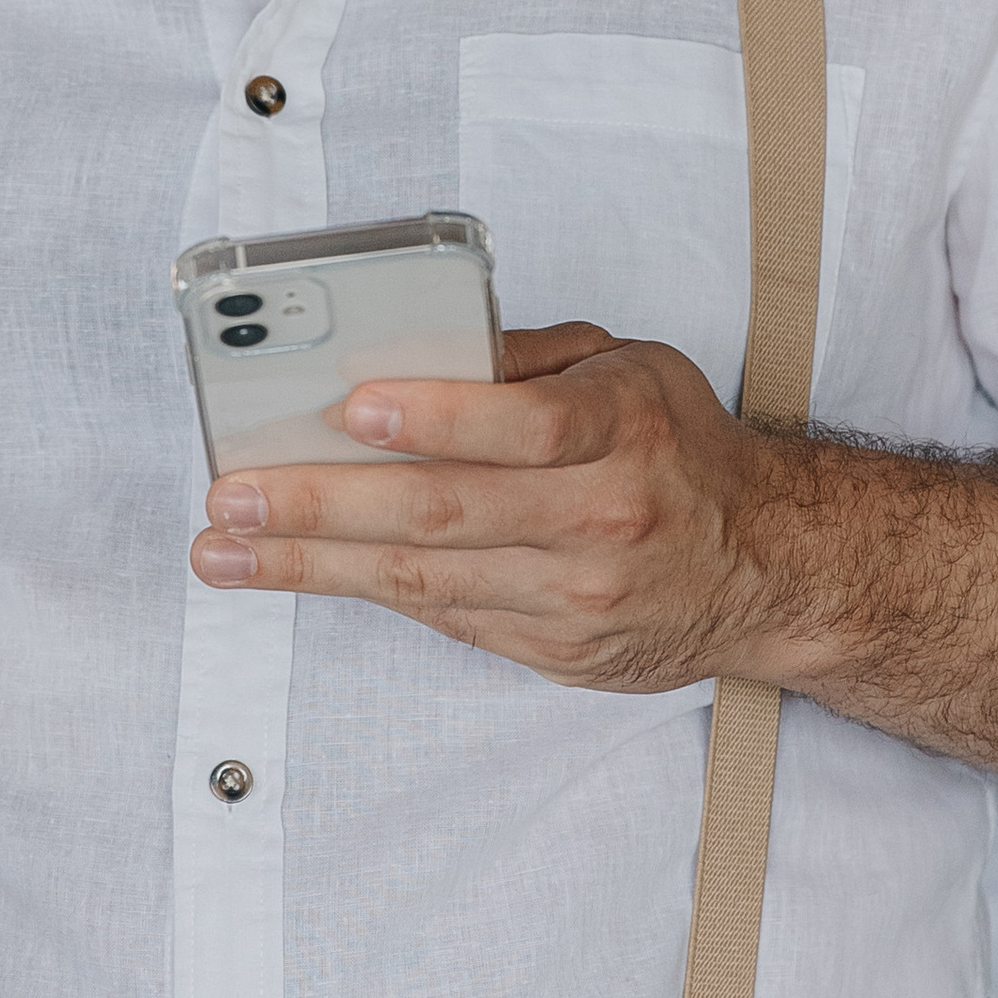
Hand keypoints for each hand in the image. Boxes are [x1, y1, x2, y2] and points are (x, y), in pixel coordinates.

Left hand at [189, 320, 804, 690]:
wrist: (771, 568)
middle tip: (235, 496)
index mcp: (622, 428)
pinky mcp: (558, 652)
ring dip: (312, 567)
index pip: (523, 424)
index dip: (436, 418)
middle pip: (446, 514)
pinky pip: (447, 618)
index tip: (351, 409)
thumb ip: (531, 357)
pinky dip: (367, 593)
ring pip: (426, 581)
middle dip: (325, 506)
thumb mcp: (630, 369)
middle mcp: (602, 517)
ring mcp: (577, 596)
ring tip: (226, 550)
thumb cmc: (681, 452)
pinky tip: (299, 574)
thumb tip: (420, 345)